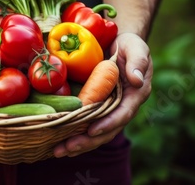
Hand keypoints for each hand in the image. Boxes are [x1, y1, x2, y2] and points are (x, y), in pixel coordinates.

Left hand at [54, 33, 152, 156]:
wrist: (117, 42)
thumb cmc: (128, 45)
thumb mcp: (136, 48)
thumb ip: (138, 62)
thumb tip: (137, 81)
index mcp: (134, 96)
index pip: (122, 114)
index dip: (108, 124)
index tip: (92, 131)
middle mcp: (121, 107)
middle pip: (105, 130)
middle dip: (86, 141)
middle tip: (66, 148)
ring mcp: (107, 109)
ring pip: (94, 132)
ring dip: (76, 143)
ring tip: (58, 151)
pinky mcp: (94, 107)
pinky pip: (84, 124)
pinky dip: (71, 133)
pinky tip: (56, 142)